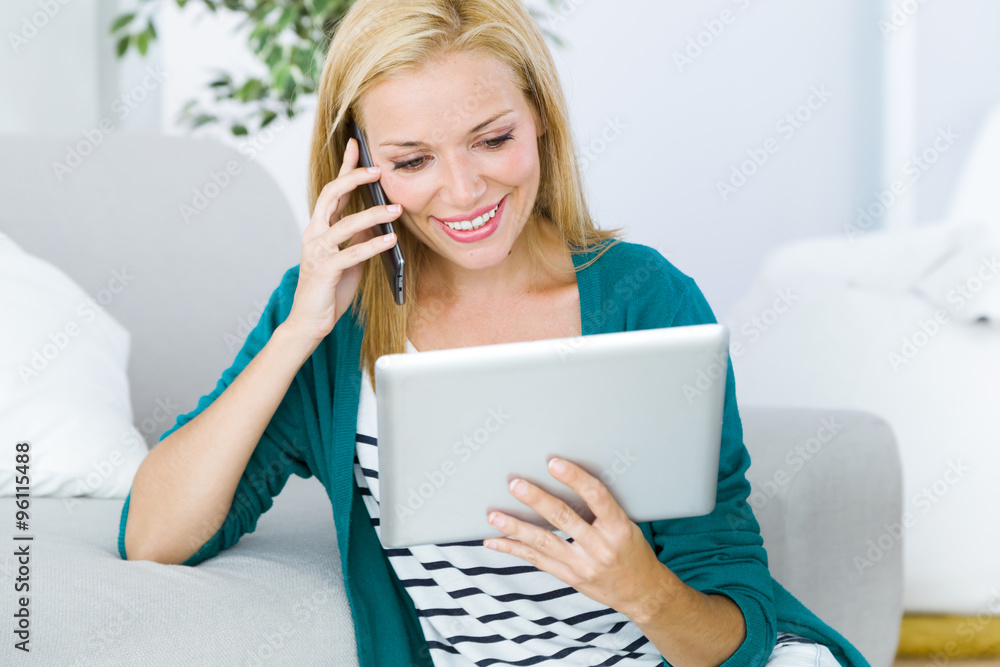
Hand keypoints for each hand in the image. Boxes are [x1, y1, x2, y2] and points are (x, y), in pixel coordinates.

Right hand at [284, 137, 402, 342]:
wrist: (310, 320)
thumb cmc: (330, 287)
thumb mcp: (349, 256)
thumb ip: (358, 236)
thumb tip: (379, 219)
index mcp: (319, 227)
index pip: (332, 190)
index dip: (345, 167)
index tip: (357, 145)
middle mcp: (314, 233)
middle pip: (331, 195)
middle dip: (354, 179)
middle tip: (378, 170)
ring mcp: (317, 250)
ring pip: (345, 223)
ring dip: (374, 214)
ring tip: (397, 209)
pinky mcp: (325, 269)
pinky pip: (352, 252)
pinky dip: (373, 244)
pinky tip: (392, 239)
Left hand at [483, 456, 676, 622]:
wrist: (642, 592)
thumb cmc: (633, 552)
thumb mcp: (627, 525)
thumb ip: (602, 508)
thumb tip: (570, 478)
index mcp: (618, 528)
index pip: (596, 497)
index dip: (575, 478)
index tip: (554, 463)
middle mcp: (600, 547)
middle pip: (563, 518)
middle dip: (536, 500)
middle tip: (515, 484)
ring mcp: (582, 565)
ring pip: (543, 542)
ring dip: (516, 527)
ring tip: (495, 515)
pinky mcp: (569, 577)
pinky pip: (536, 560)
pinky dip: (513, 549)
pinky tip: (495, 541)